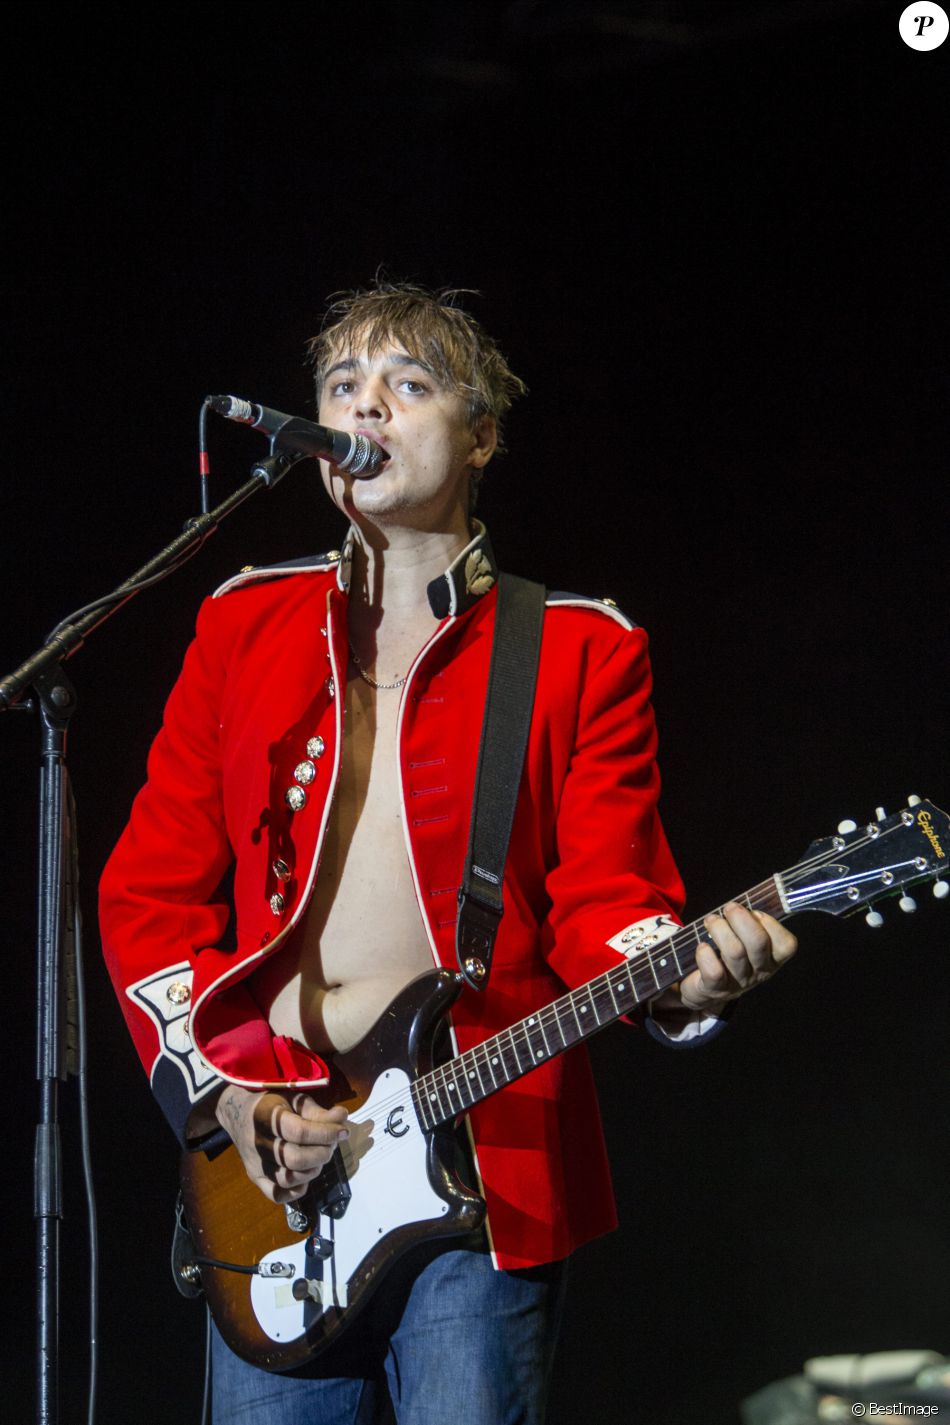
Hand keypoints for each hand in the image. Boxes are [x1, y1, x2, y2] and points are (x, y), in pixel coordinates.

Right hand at [215, 1085, 348, 1204]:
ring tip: (320, 1155)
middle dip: (322, 1153)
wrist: (237, 1113)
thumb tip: (342, 1117)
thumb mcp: (292, 1099)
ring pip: (288, 1179)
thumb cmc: (271, 1102)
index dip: (326, 1133)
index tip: (344, 1131)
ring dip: (313, 1170)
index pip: (300, 1132)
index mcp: (266, 1116)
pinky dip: (296, 1190)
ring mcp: (255, 1163)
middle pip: (295, 1159)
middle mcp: (258, 1143)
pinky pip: (276, 1194)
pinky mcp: (255, 1177)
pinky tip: (306, 1174)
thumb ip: (317, 1111)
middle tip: (333, 1144)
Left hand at [654, 902, 797, 1017]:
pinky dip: (705, 953)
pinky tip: (702, 946)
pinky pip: (714, 971)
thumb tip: (745, 900)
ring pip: (734, 952)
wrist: (705, 989)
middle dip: (741, 918)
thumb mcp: (746, 940)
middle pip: (758, 942)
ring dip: (719, 929)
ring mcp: (738, 983)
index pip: (786, 944)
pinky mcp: (715, 990)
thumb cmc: (728, 955)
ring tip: (711, 921)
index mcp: (772, 959)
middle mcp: (759, 973)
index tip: (753, 912)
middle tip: (729, 908)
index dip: (770, 923)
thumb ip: (751, 922)